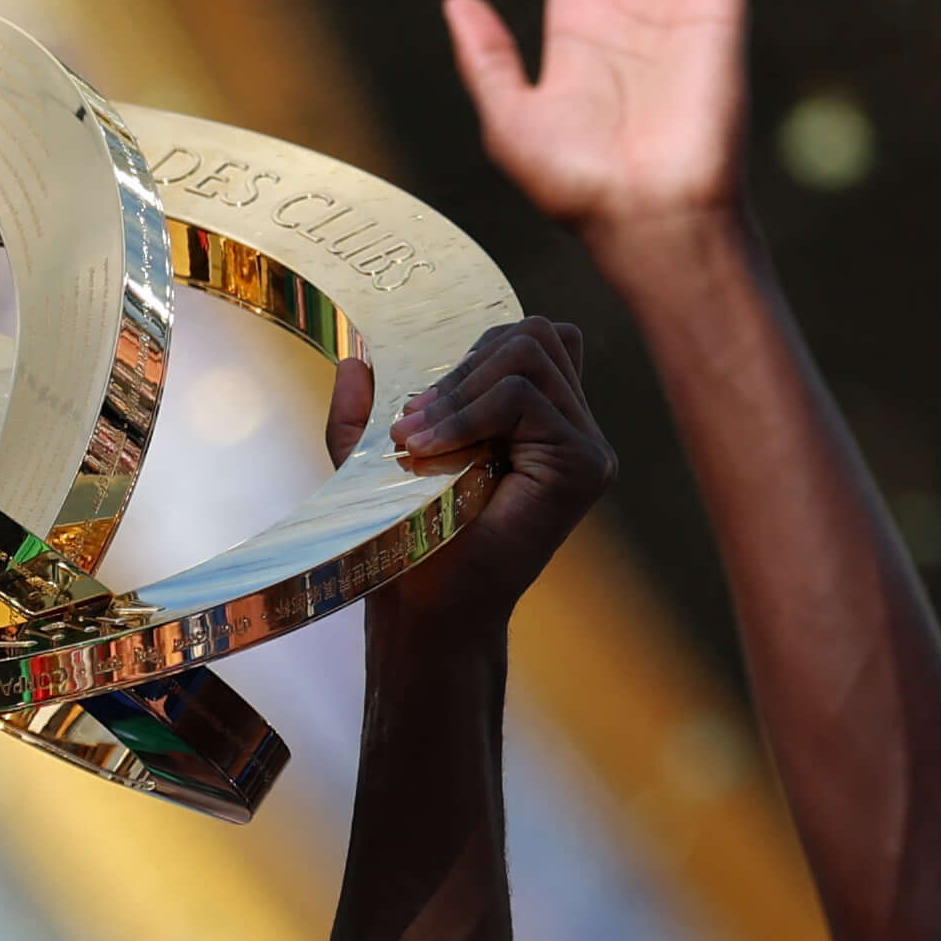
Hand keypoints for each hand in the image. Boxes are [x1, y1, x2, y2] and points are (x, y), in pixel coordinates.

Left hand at [369, 315, 615, 634]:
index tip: (418, 409)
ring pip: (531, 353)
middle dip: (464, 368)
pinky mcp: (585, 464)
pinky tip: (432, 452)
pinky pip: (524, 397)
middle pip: (535, 334)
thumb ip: (363, 409)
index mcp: (541, 420)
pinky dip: (467, 414)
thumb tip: (354, 358)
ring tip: (418, 442)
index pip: (532, 339)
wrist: (426, 606)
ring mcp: (586, 445)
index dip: (475, 354)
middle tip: (412, 427)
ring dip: (460, 391)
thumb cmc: (408, 539)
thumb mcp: (372, 462)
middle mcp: (574, 428)